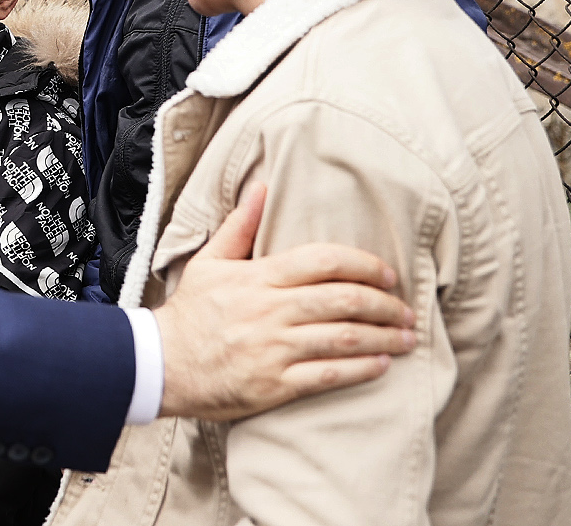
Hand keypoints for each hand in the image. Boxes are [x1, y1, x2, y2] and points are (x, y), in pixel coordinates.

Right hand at [153, 184, 416, 420]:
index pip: (324, 261)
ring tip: (406, 338)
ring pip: (344, 338)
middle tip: (407, 310)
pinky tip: (382, 365)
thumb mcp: (209, 261)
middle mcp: (271, 311)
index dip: (363, 265)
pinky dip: (361, 369)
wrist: (162, 364)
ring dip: (384, 338)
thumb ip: (240, 226)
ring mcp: (274, 348)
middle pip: (343, 300)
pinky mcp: (275, 384)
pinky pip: (329, 375)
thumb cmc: (191, 312)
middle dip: (385, 305)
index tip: (388, 274)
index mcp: (259, 278)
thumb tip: (262, 187)